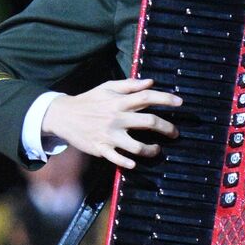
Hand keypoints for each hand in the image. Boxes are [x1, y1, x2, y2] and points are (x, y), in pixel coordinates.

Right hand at [42, 78, 179, 168]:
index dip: (165, 98)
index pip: (147, 97)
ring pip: (137, 146)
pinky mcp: (101, 148)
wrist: (63, 116)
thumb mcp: (107, 87)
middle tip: (175, 133)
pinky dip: (128, 162)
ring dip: (152, 150)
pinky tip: (136, 162)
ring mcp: (109, 135)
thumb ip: (130, 84)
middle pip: (149, 122)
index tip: (180, 102)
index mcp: (119, 102)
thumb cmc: (90, 100)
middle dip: (167, 128)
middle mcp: (116, 118)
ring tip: (158, 149)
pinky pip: (118, 159)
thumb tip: (151, 81)